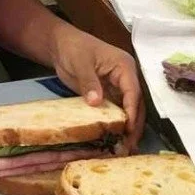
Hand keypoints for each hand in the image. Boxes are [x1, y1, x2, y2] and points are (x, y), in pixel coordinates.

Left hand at [51, 27, 144, 151]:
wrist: (60, 46)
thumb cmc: (73, 48)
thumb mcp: (80, 63)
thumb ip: (89, 82)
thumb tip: (97, 102)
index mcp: (124, 66)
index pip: (133, 92)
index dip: (132, 111)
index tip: (128, 129)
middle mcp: (126, 78)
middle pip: (134, 104)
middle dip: (133, 125)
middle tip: (128, 146)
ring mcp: (118, 87)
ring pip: (127, 111)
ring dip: (126, 129)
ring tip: (124, 148)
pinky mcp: (108, 95)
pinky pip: (115, 112)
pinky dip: (115, 125)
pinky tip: (114, 140)